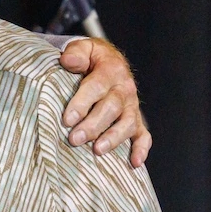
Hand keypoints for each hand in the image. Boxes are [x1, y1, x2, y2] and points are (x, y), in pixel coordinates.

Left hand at [58, 37, 150, 166]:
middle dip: (93, 125)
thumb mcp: (83, 48)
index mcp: (110, 70)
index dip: (82, 103)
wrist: (110, 61)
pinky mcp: (136, 120)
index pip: (96, 87)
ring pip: (127, 123)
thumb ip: (76, 53)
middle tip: (74, 139)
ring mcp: (132, 106)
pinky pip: (144, 135)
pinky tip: (134, 163)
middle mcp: (124, 89)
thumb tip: (67, 60)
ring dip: (113, 138)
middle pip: (111, 108)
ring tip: (97, 150)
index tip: (67, 119)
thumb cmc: (92, 58)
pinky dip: (141, 149)